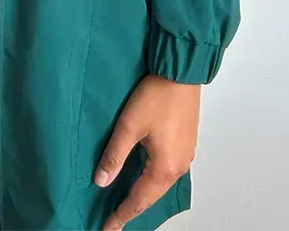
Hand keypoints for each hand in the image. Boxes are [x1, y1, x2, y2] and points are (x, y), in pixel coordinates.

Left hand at [93, 74, 200, 229]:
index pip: (138, 200)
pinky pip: (167, 171)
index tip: (107, 228)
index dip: (121, 215)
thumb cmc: (156, 96)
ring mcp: (185, 156)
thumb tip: (101, 181)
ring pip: (161, 184)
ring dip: (144, 194)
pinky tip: (144, 177)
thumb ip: (114, 155)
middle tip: (114, 218)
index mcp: (164, 168)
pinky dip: (153, 180)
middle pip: (152, 196)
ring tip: (126, 202)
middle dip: (132, 208)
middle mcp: (178, 167)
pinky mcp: (186, 144)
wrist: (182, 73)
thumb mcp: (129, 125)